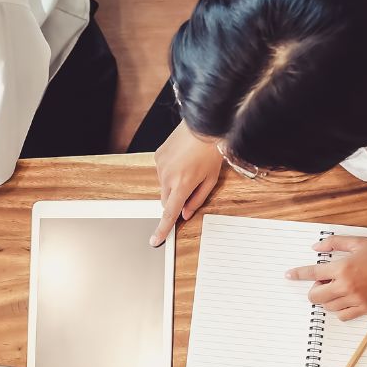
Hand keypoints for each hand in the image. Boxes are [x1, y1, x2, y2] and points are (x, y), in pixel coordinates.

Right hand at [151, 122, 224, 245]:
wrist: (203, 126)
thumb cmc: (210, 151)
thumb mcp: (210, 180)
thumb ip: (197, 200)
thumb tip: (186, 214)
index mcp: (182, 185)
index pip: (169, 213)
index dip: (162, 229)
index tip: (155, 240)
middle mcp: (168, 177)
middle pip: (166, 201)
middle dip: (175, 201)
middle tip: (189, 188)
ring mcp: (160, 166)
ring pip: (163, 187)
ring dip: (173, 185)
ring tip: (188, 169)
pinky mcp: (157, 157)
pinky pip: (161, 172)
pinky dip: (170, 172)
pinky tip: (181, 161)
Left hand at [285, 235, 366, 320]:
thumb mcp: (359, 242)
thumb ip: (335, 243)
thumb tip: (316, 247)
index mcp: (343, 267)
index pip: (312, 273)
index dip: (297, 274)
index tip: (289, 275)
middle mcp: (347, 285)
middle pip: (316, 296)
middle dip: (314, 290)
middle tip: (322, 282)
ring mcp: (356, 299)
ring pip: (328, 307)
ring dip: (326, 299)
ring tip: (337, 289)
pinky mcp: (366, 308)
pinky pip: (343, 316)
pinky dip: (339, 310)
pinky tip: (344, 300)